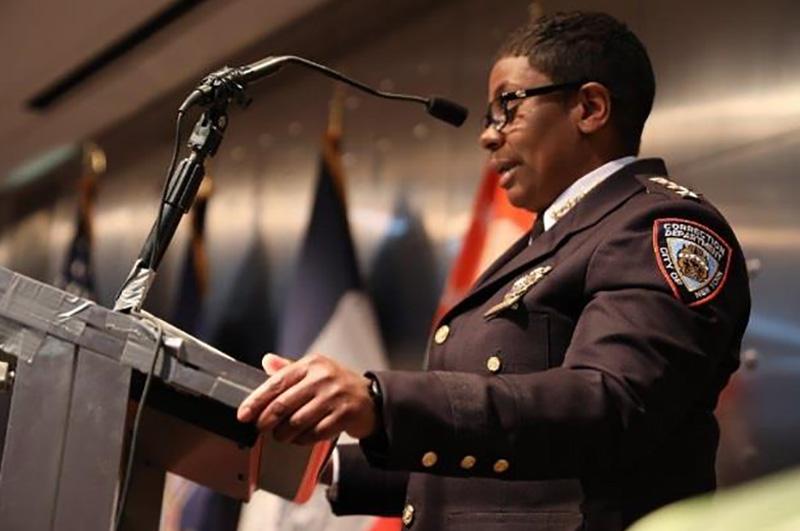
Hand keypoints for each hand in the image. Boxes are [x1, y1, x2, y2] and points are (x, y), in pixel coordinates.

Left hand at [237, 353, 376, 444]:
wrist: (371, 399)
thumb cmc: (337, 385)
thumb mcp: (315, 370)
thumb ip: (290, 368)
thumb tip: (266, 360)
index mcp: (312, 364)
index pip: (277, 382)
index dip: (256, 400)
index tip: (243, 414)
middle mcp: (323, 377)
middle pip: (283, 405)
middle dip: (266, 421)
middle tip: (260, 429)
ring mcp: (335, 396)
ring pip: (297, 422)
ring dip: (284, 434)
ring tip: (281, 436)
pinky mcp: (344, 415)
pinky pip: (314, 433)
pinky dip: (302, 440)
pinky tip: (300, 439)